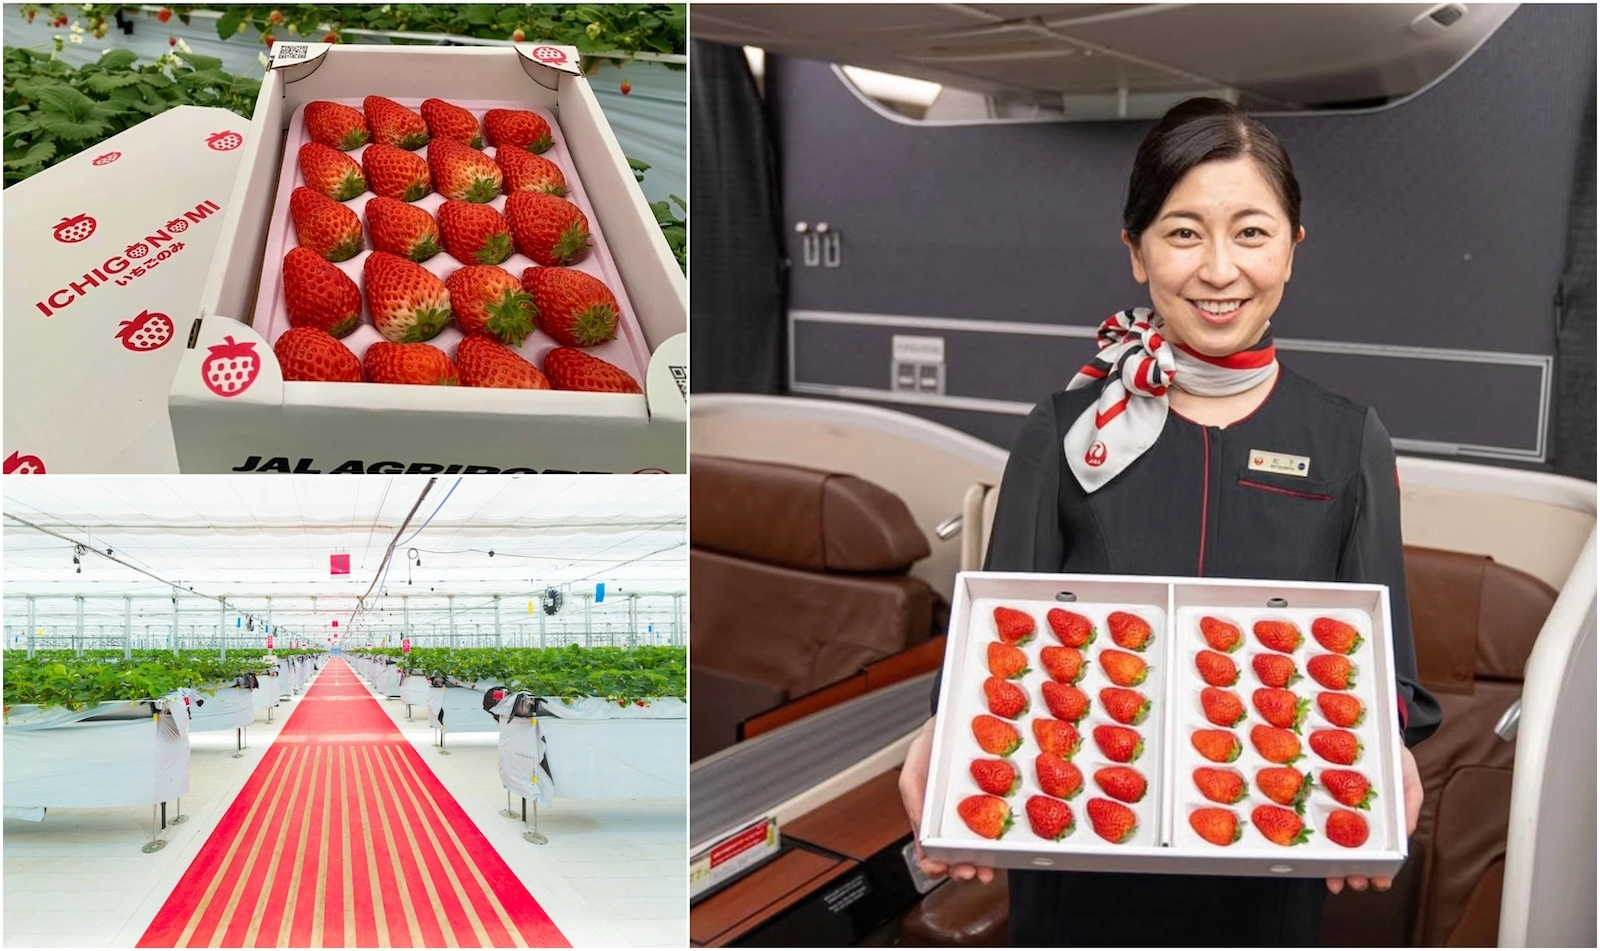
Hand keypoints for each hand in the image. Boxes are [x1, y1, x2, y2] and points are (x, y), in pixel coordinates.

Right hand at [899, 717, 995, 884]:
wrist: (955, 722)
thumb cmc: (929, 747)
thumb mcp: (913, 774)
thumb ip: (914, 802)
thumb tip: (922, 833)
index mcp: (926, 816)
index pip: (926, 851)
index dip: (933, 866)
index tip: (941, 869)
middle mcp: (948, 820)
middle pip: (954, 855)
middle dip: (961, 869)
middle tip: (971, 871)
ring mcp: (970, 814)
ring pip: (976, 847)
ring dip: (981, 862)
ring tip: (988, 867)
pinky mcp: (990, 804)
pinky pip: (995, 827)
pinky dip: (998, 841)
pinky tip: (1003, 845)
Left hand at [1326, 743, 1421, 894]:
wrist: (1373, 734)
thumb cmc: (1396, 761)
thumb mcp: (1409, 783)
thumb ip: (1409, 808)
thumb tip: (1406, 837)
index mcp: (1384, 823)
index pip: (1383, 854)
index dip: (1381, 871)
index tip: (1380, 882)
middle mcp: (1361, 823)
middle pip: (1357, 856)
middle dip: (1354, 874)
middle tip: (1352, 883)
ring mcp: (1340, 814)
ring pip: (1336, 847)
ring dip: (1335, 866)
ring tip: (1334, 880)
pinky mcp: (1322, 800)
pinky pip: (1317, 820)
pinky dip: (1315, 836)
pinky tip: (1312, 849)